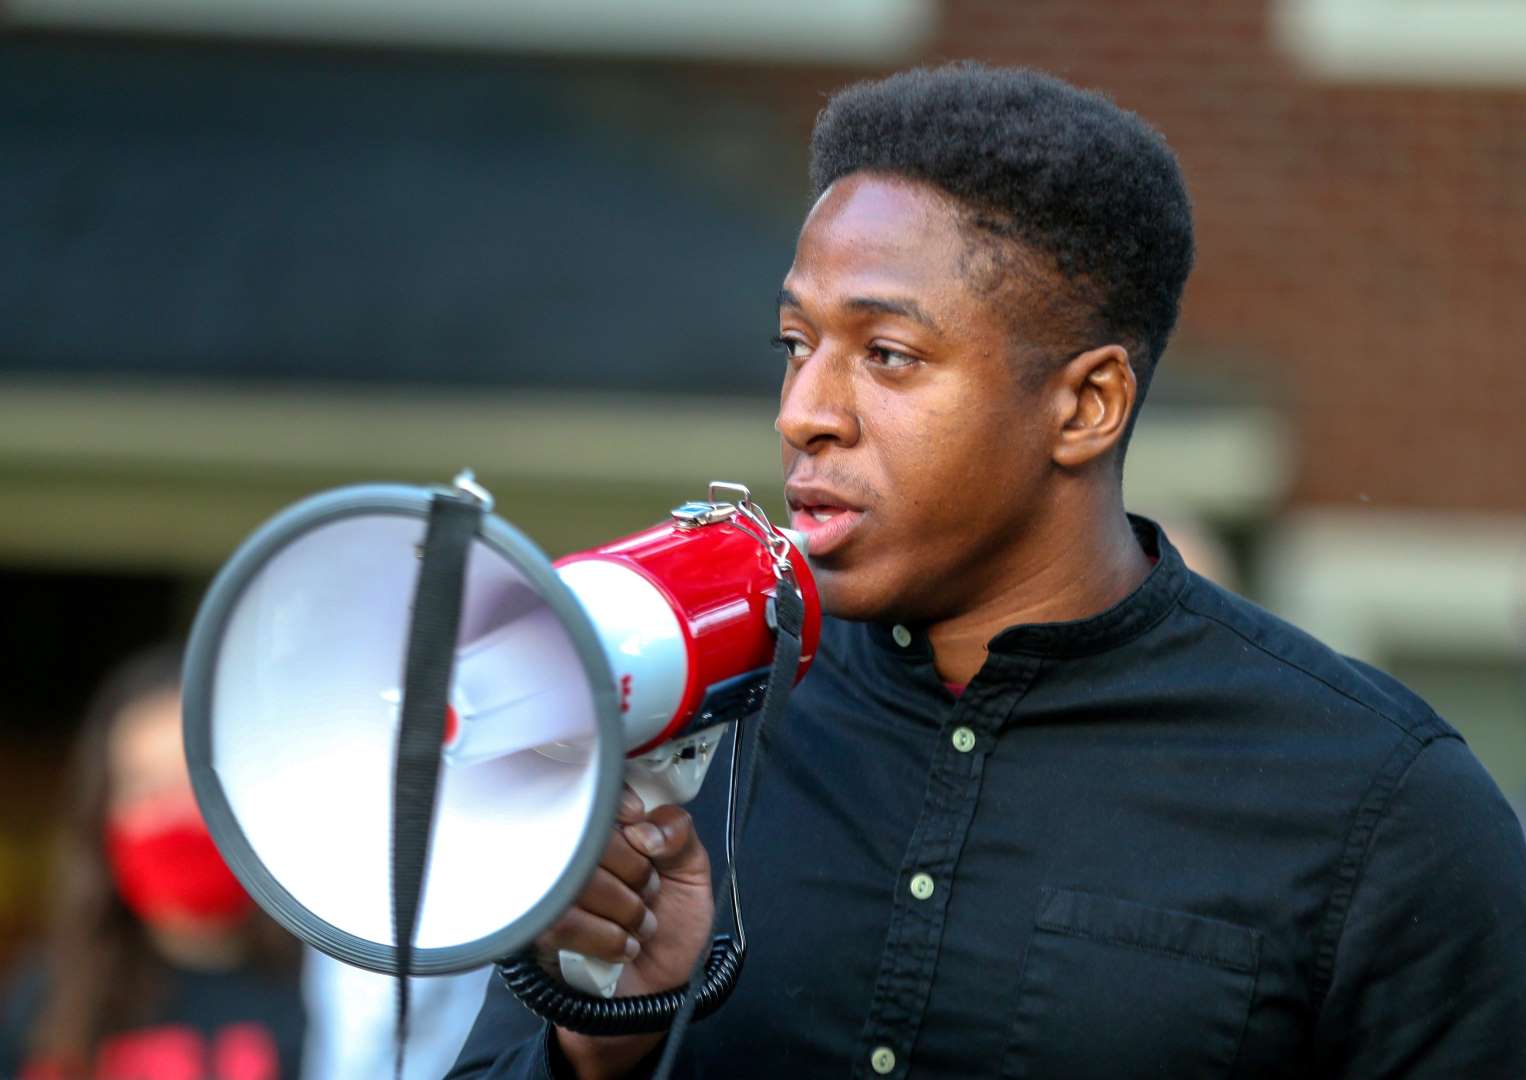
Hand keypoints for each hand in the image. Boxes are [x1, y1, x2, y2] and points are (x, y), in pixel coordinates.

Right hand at [535, 785, 714, 1077]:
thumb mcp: (691, 875)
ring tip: (640, 924)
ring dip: (624, 908)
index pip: (597, 793)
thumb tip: (646, 828)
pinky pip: (564, 919)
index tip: (642, 833)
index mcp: (608, 828)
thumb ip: (680, 835)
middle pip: (590, 835)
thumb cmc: (669, 930)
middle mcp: (572, 851)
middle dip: (634, 870)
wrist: (650, 996)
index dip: (620, 808)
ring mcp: (549, 888)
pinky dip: (606, 937)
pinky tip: (622, 947)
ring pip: (579, 877)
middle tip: (650, 891)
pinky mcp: (535, 927)